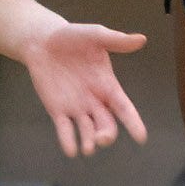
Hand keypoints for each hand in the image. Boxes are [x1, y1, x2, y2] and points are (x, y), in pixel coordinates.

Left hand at [21, 19, 149, 156]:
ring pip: (87, 131)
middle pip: (107, 125)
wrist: (42, 41)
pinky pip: (65, 129)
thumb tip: (142, 39)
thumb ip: (116, 40)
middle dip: (106, 135)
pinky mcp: (57, 110)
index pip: (124, 108)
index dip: (133, 122)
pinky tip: (71, 150)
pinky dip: (68, 140)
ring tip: (87, 148)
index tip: (141, 138)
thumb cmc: (72, 36)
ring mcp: (76, 107)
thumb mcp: (94, 35)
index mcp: (107, 85)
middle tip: (101, 139)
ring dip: (89, 141)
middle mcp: (95, 100)